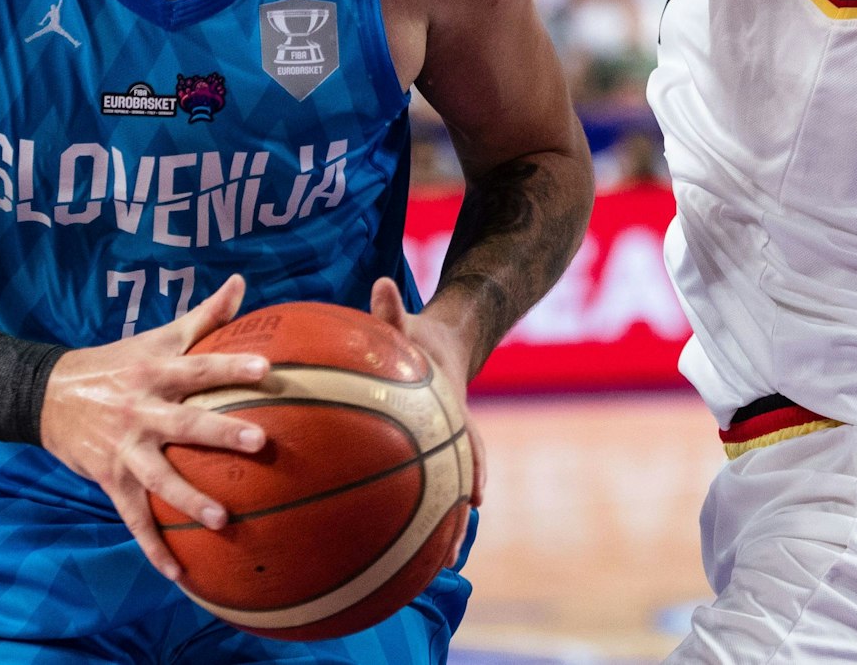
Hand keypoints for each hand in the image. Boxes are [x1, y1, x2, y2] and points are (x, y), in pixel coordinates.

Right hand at [38, 273, 271, 581]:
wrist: (47, 395)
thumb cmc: (117, 362)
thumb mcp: (156, 336)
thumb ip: (204, 316)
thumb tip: (240, 283)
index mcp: (156, 372)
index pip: (200, 367)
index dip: (231, 365)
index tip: (267, 367)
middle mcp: (141, 410)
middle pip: (185, 423)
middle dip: (221, 434)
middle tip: (260, 441)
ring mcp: (125, 449)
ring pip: (159, 478)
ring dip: (190, 499)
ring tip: (222, 519)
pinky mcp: (111, 479)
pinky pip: (134, 518)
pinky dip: (154, 547)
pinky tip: (180, 573)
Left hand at [369, 277, 485, 567]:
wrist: (438, 346)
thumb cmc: (416, 335)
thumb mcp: (406, 322)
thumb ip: (392, 310)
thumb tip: (380, 284)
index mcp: (450, 410)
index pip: (471, 441)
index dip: (476, 468)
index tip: (478, 498)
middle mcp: (449, 438)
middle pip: (461, 482)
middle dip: (459, 518)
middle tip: (454, 554)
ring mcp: (437, 452)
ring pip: (440, 498)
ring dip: (436, 531)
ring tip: (425, 572)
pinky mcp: (419, 460)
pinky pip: (413, 493)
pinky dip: (404, 521)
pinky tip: (378, 553)